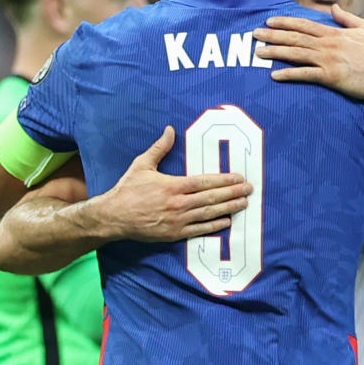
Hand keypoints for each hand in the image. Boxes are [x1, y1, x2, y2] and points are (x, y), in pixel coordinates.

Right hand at [93, 126, 251, 241]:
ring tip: (243, 204)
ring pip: (209, 214)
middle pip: (211, 198)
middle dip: (233, 193)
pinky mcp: (174, 234)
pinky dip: (214, 226)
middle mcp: (178, 203)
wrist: (114, 216)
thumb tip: (170, 130)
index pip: (205, 182)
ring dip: (228, 208)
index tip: (239, 178)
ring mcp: (177, 220)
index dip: (224, 180)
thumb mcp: (142, 164)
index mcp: (172, 185)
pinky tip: (226, 221)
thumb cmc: (128, 189)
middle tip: (249, 189)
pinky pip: (199, 230)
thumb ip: (159, 148)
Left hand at [254, 3, 363, 99]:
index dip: (285, 22)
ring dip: (275, 52)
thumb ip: (348, 19)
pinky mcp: (330, 77)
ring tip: (258, 52)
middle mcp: (328, 44)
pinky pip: (305, 75)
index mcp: (335, 33)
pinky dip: (288, 74)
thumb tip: (334, 8)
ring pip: (296, 54)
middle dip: (273, 35)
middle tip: (254, 34)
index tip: (269, 20)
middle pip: (295, 37)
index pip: (305, 25)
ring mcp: (328, 60)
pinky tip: (274, 75)